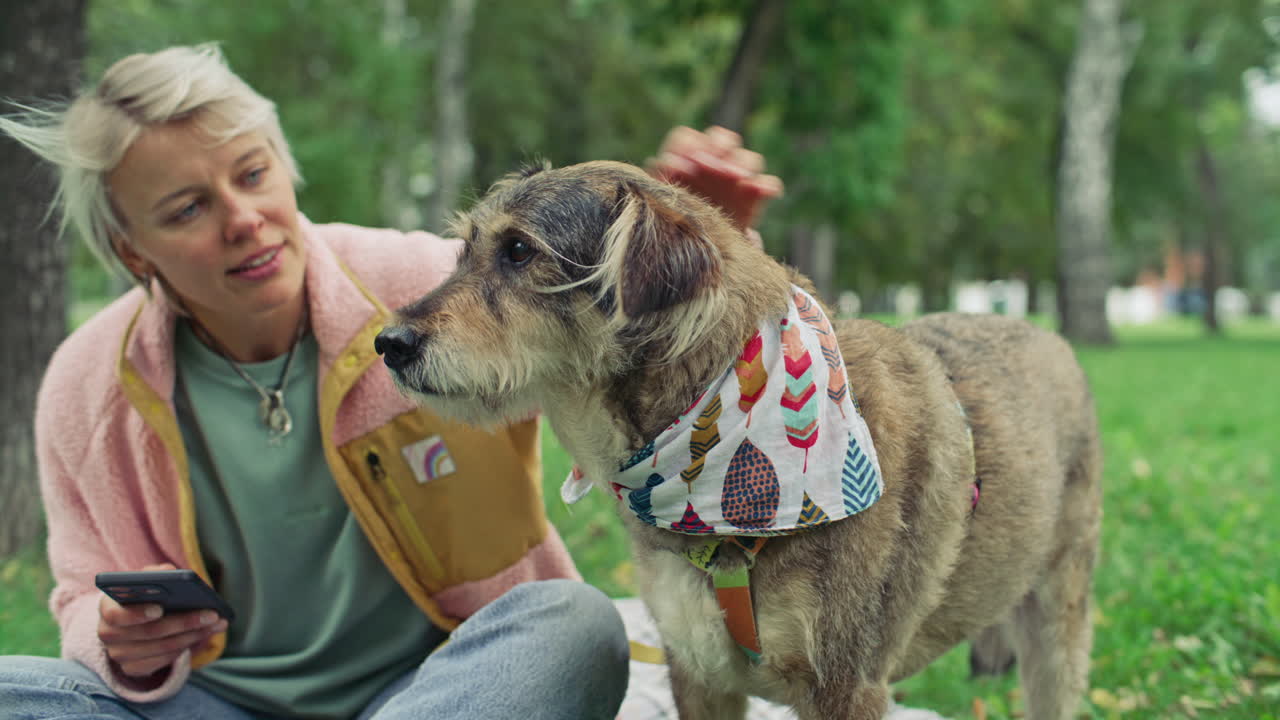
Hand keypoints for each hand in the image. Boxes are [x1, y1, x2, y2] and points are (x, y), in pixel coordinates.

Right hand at [97, 563, 227, 678]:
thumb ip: (156, 573)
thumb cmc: (141, 595)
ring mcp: (119, 655)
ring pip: (162, 647)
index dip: (137, 613)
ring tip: (216, 623)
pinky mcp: (133, 668)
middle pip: (149, 632)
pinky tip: (204, 634)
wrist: (130, 622)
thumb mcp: (145, 581)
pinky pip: (164, 660)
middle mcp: (108, 634)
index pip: (116, 615)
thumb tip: (170, 571)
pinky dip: (186, 646)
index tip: (160, 608)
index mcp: (107, 608)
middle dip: (184, 622)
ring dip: (193, 635)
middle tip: (212, 614)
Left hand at [647, 125, 783, 232]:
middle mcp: (713, 162)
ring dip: (743, 164)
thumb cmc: (673, 220)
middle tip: (716, 168)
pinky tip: (763, 191)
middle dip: (720, 148)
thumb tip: (668, 161)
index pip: (687, 139)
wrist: (697, 250)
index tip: (689, 162)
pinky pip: (768, 183)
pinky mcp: (755, 195)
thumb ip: (663, 178)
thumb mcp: (662, 201)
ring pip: (748, 158)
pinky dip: (768, 185)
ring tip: (738, 178)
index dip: (688, 146)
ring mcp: (736, 177)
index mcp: (683, 161)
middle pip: (723, 140)